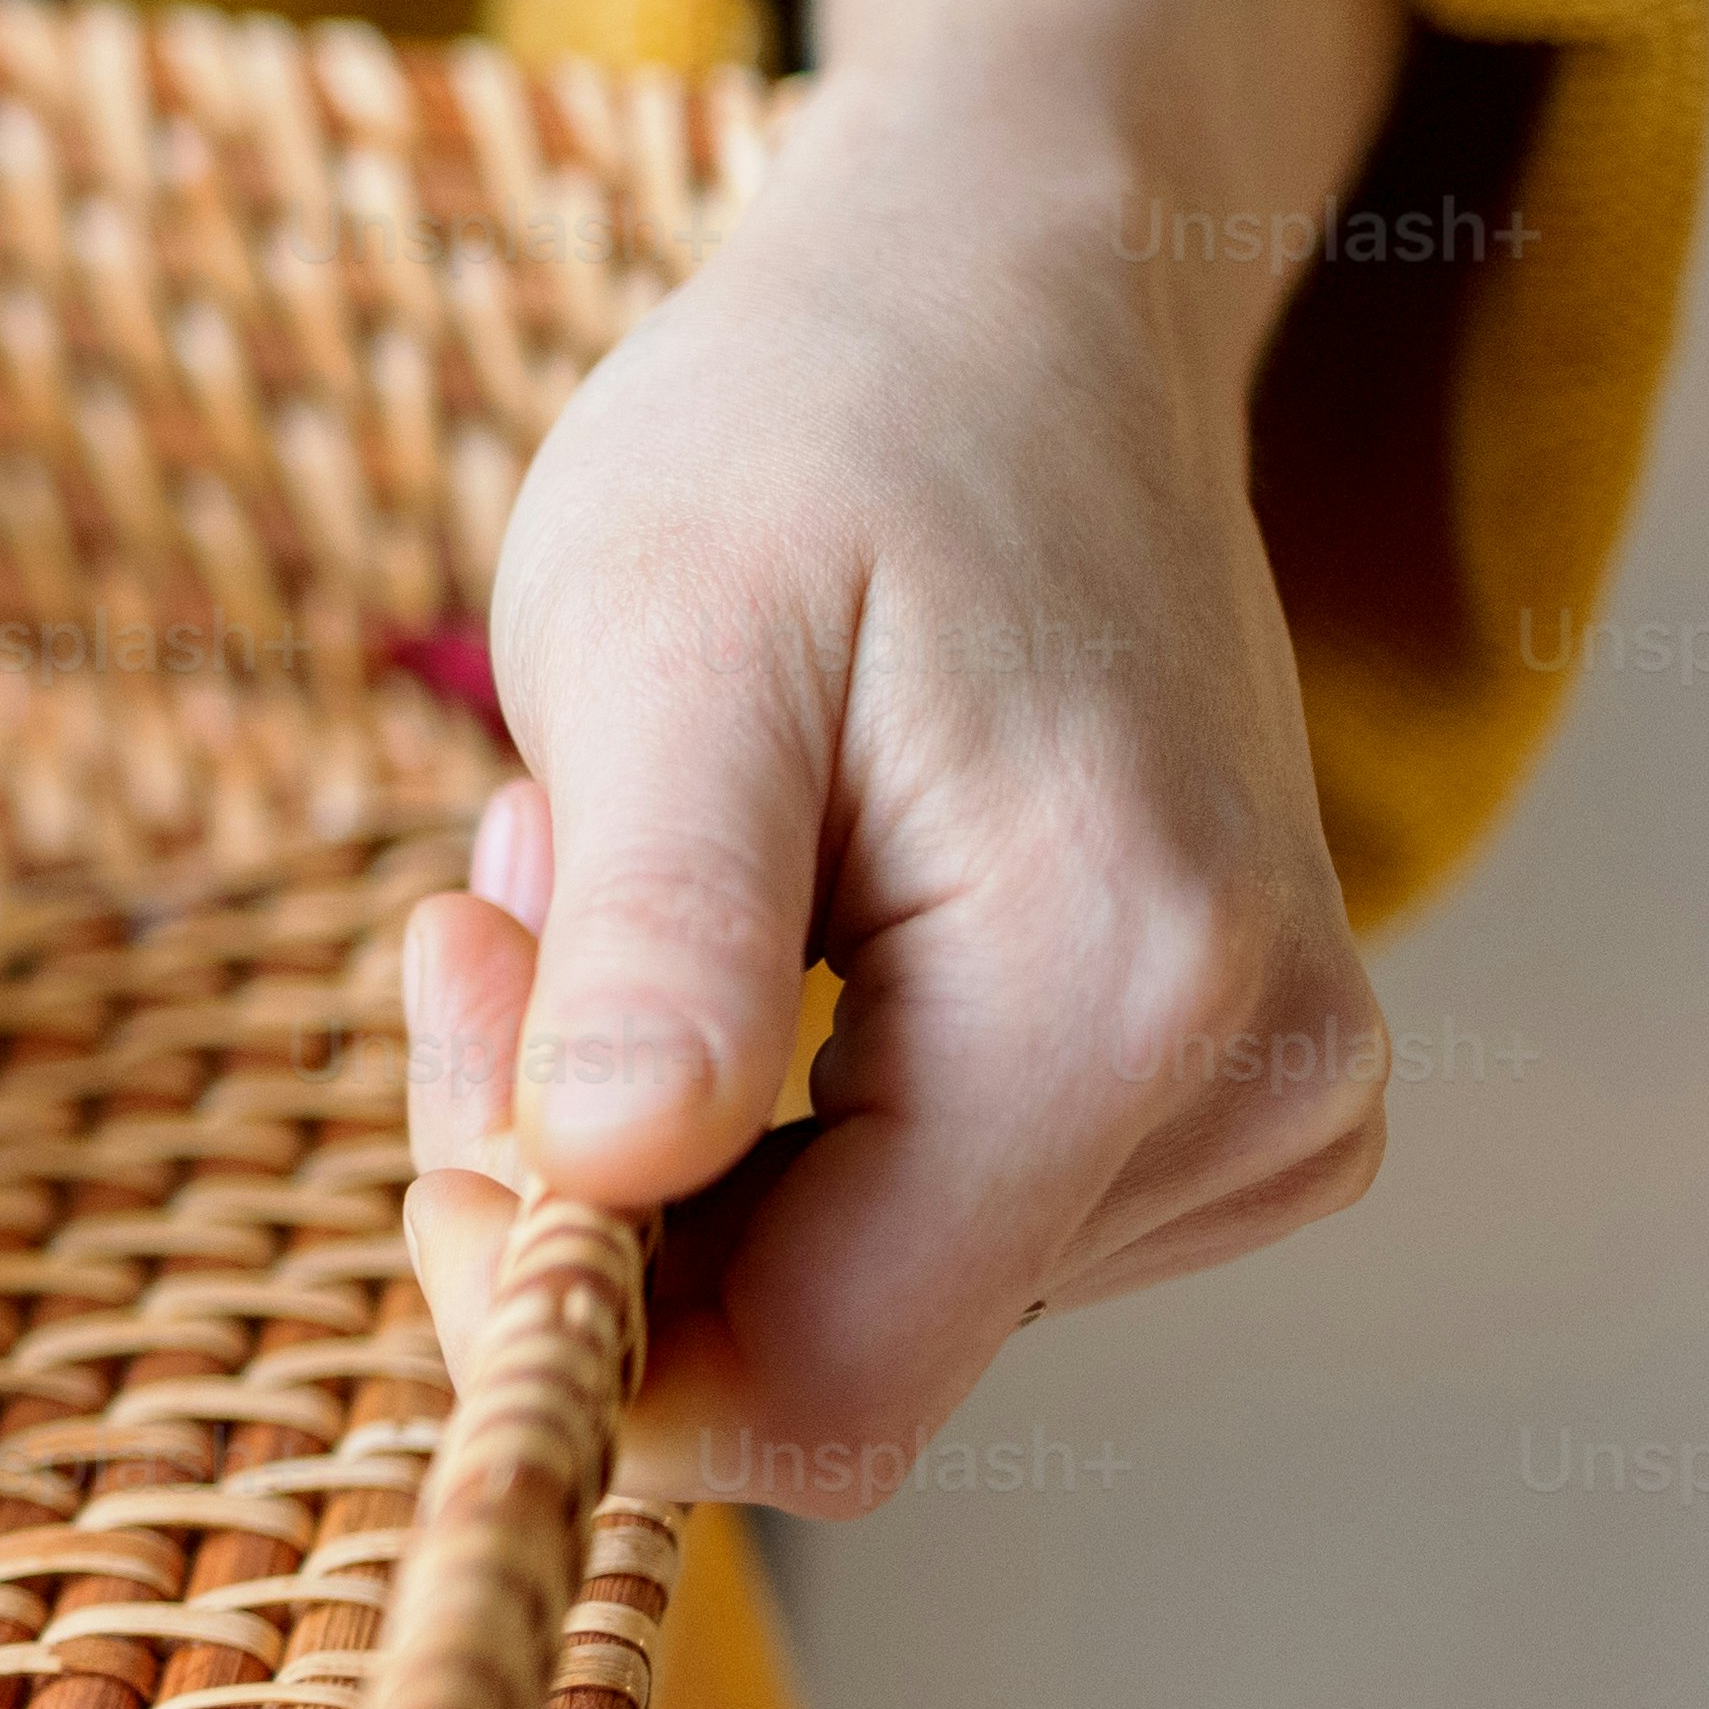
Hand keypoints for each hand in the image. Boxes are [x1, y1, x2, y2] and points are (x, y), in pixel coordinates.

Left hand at [403, 0, 1411, 1502]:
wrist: (999, 314)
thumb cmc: (805, 441)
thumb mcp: (663, 639)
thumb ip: (660, 933)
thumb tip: (615, 1182)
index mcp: (1125, 1002)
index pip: (804, 1394)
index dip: (558, 1308)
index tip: (449, 1017)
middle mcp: (1251, 1094)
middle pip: (817, 1352)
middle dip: (597, 1176)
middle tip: (516, 883)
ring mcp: (1260, 1109)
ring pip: (848, 1290)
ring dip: (670, 1113)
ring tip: (651, 842)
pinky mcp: (1219, 1097)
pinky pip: (916, 1217)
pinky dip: (770, 1093)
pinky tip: (756, 889)